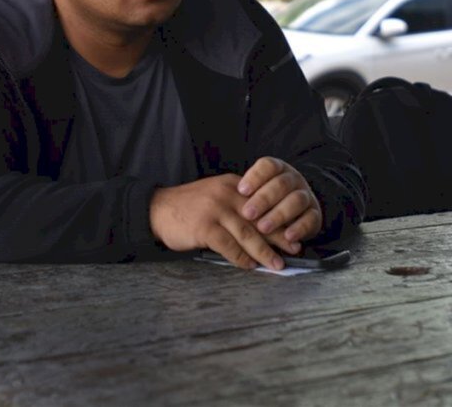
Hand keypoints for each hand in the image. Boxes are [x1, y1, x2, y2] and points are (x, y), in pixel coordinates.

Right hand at [149, 174, 286, 270]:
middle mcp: (227, 194)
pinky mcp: (204, 227)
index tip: (294, 233)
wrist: (157, 209)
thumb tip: (261, 228)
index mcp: (233, 185)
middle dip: (279, 236)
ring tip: (276, 264)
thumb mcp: (215, 196)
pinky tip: (250, 266)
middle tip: (294, 249)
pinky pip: (229, 246)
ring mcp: (215, 210)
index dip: (280, 219)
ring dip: (264, 251)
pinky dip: (241, 258)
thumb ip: (236, 206)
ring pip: (247, 234)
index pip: (263, 203)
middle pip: (259, 218)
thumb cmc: (188, 207)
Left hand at [236, 157, 321, 252]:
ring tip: (263, 227)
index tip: (241, 190)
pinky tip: (287, 237)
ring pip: (296, 200)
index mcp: (278, 170)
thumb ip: (245, 196)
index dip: (255, 177)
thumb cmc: (266, 203)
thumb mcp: (255, 194)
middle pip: (281, 184)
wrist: (295, 213)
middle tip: (248, 213)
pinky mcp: (315, 214)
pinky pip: (310, 219)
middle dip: (263, 199)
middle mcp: (293, 180)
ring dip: (279, 214)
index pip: (268, 166)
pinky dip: (299, 228)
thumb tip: (223, 202)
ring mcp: (306, 196)